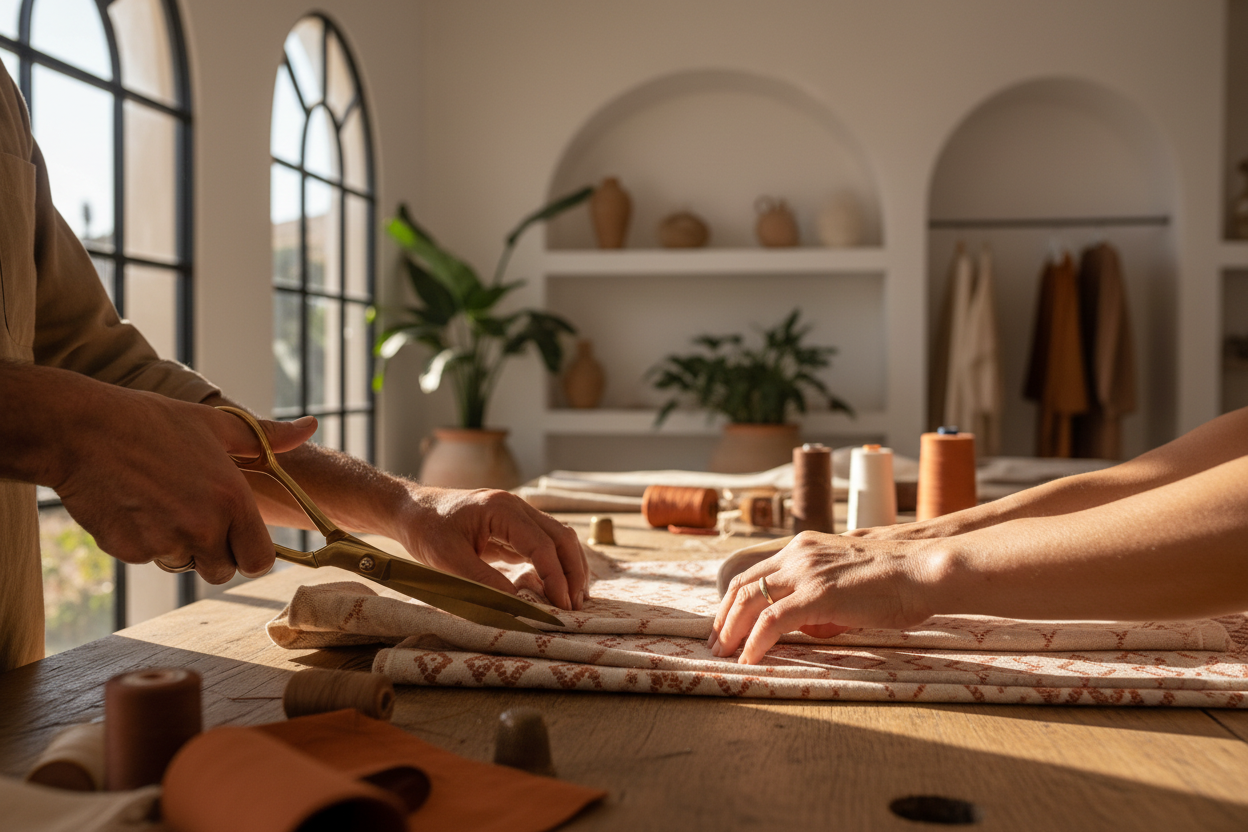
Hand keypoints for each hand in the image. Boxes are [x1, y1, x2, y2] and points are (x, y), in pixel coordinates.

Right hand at [55, 388, 315, 583]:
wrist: (83, 430)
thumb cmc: (154, 422)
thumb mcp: (216, 424)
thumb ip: (267, 438)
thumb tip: (310, 427)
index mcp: (232, 500)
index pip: (259, 561)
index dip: (251, 553)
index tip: (239, 538)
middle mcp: (203, 527)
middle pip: (222, 571)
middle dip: (215, 553)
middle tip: (196, 516)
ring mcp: (164, 542)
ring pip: (184, 564)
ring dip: (179, 546)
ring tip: (162, 502)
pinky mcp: (129, 551)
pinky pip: (149, 558)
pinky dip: (144, 541)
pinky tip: (134, 506)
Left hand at [393, 486, 588, 610]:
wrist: (411, 511)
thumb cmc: (426, 530)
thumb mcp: (448, 560)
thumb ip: (482, 581)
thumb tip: (517, 605)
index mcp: (502, 509)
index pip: (543, 545)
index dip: (556, 577)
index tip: (561, 606)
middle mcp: (516, 506)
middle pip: (562, 537)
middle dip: (573, 573)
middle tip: (575, 607)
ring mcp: (518, 514)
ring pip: (560, 538)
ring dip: (570, 568)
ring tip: (574, 600)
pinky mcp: (514, 526)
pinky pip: (545, 543)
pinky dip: (556, 564)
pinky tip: (558, 587)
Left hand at [709, 531, 936, 664]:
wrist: (923, 571)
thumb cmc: (898, 582)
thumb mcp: (848, 580)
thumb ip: (823, 597)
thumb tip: (809, 626)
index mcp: (804, 546)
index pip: (756, 573)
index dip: (735, 601)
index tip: (727, 624)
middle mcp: (798, 553)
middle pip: (743, 585)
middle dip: (724, 617)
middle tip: (717, 643)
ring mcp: (805, 572)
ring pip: (750, 601)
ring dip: (731, 630)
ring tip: (725, 654)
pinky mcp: (816, 595)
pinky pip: (771, 621)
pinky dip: (754, 642)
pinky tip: (749, 659)